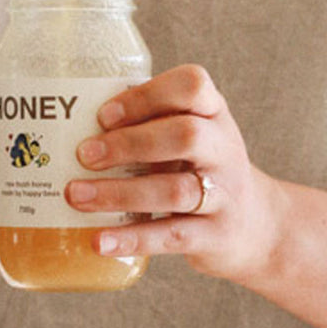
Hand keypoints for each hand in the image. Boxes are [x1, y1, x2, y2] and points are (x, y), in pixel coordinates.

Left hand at [65, 64, 285, 282]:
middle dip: (129, 143)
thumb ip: (148, 128)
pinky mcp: (217, 235)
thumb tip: (70, 131)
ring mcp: (225, 194)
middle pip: (185, 136)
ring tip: (77, 196)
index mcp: (214, 115)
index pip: (192, 86)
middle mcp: (225, 149)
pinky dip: (133, 238)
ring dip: (119, 193)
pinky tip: (100, 241)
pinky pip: (172, 235)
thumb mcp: (190, 139)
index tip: (104, 114)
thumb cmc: (202, 172)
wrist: (256, 227)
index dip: (146, 97)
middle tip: (84, 155)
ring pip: (175, 190)